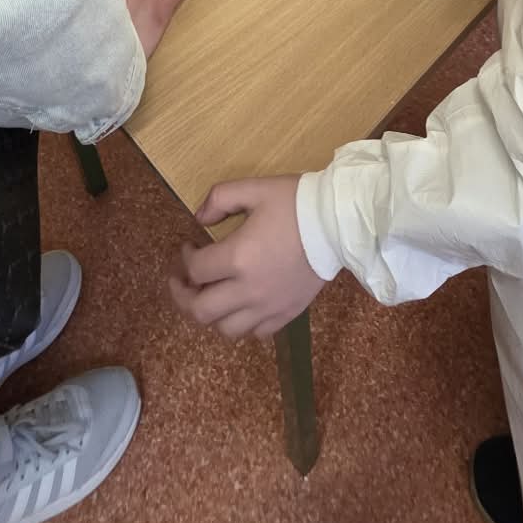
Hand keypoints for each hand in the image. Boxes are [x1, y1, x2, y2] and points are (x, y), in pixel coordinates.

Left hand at [168, 176, 328, 338]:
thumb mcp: (254, 189)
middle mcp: (249, 290)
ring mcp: (269, 307)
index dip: (185, 258)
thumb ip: (220, 199)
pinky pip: (256, 333)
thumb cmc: (295, 203)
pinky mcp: (287, 314)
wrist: (338, 224)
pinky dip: (243, 323)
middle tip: (184, 283)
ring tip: (211, 296)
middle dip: (184, 297)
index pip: (195, 271)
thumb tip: (199, 218)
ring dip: (212, 315)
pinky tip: (243, 306)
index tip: (189, 246)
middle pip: (201, 311)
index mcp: (238, 258)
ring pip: (226, 330)